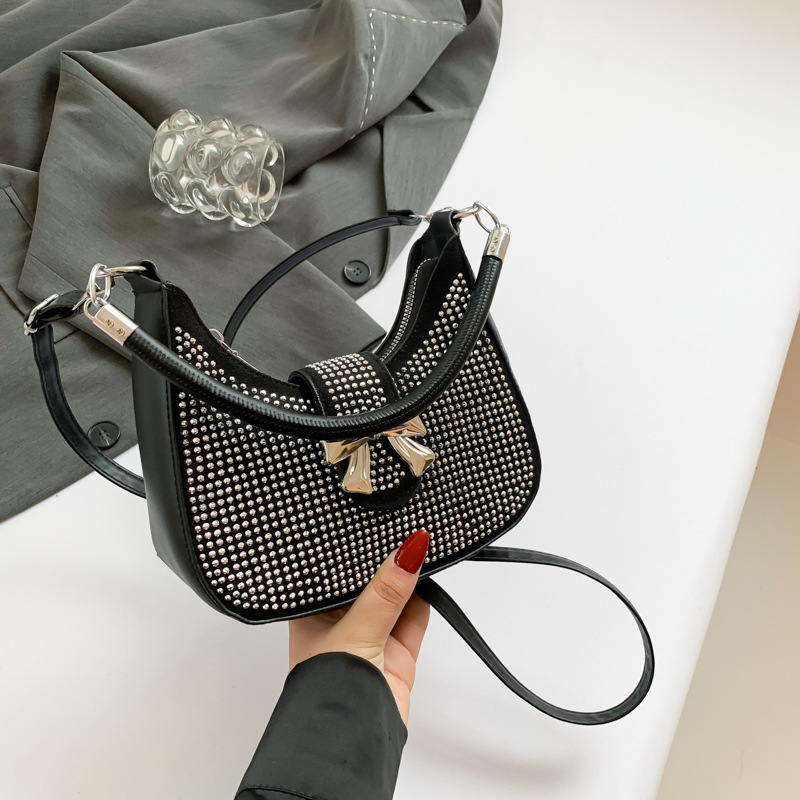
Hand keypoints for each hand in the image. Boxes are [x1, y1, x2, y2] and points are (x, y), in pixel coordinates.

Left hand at [288, 529, 430, 723]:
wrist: (350, 742)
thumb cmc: (326, 691)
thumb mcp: (356, 629)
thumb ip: (385, 591)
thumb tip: (407, 551)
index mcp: (313, 612)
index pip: (335, 570)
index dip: (353, 549)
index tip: (374, 523)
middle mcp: (341, 621)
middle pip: (368, 580)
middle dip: (386, 560)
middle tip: (404, 531)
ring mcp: (372, 636)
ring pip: (395, 596)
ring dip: (408, 576)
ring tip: (420, 545)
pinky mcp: (398, 651)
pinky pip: (415, 616)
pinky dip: (425, 597)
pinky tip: (429, 573)